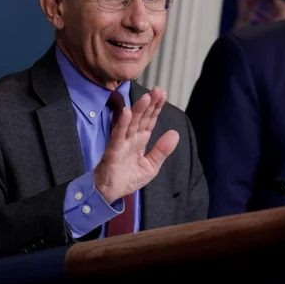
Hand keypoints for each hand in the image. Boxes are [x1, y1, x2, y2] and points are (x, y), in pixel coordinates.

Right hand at [94, 87, 178, 202]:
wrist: (109, 193)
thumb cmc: (127, 178)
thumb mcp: (151, 166)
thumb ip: (162, 150)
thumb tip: (175, 133)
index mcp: (141, 140)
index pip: (150, 120)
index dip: (156, 107)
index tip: (163, 94)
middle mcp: (131, 138)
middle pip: (142, 117)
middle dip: (149, 104)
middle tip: (157, 90)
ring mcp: (122, 143)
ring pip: (131, 123)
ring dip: (138, 110)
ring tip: (146, 98)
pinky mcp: (113, 150)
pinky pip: (117, 135)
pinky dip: (122, 124)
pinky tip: (126, 113)